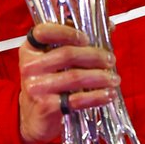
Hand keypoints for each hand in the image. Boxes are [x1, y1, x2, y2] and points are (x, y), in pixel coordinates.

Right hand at [17, 23, 118, 143]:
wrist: (34, 117)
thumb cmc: (50, 82)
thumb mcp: (57, 60)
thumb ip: (80, 40)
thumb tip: (109, 25)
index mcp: (31, 49)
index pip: (43, 32)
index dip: (67, 32)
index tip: (86, 38)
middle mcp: (30, 67)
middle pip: (67, 54)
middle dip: (95, 56)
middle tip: (111, 60)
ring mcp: (36, 87)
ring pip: (74, 77)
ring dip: (100, 77)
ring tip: (114, 79)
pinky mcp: (46, 106)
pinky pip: (76, 99)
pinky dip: (96, 96)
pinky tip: (108, 95)